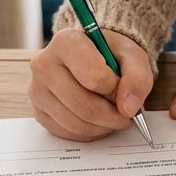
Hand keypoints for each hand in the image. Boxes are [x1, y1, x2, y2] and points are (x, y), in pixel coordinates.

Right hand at [29, 28, 153, 140]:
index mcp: (65, 42)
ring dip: (103, 126)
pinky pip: (67, 132)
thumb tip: (129, 108)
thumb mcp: (133, 55)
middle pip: (84, 105)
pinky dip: (90, 133)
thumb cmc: (112, 54)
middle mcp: (44, 64)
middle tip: (128, 115)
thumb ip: (137, 77)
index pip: (94, 77)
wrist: (95, 57)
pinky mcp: (38, 112)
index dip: (116, 89)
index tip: (126, 89)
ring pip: (75, 123)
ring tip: (115, 116)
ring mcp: (37, 90)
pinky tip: (100, 121)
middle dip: (113, 115)